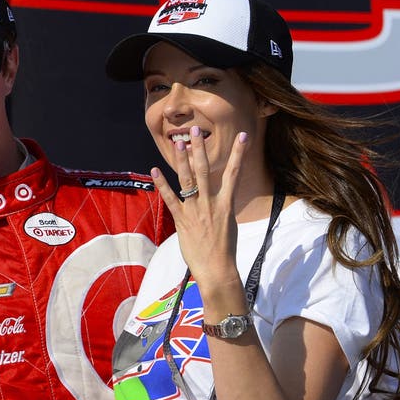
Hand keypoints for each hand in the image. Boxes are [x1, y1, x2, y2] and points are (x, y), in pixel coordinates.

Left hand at [150, 126, 248, 292]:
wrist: (218, 270)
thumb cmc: (224, 250)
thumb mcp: (228, 224)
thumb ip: (220, 208)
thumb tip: (217, 199)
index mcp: (226, 204)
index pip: (235, 173)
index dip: (239, 153)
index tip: (243, 136)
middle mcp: (211, 204)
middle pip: (206, 170)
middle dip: (200, 149)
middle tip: (195, 130)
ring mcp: (196, 211)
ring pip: (188, 180)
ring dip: (182, 160)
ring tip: (178, 142)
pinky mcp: (182, 220)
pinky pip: (170, 199)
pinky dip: (162, 184)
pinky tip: (155, 170)